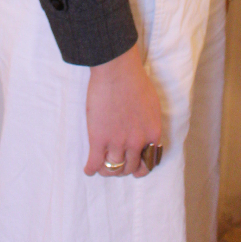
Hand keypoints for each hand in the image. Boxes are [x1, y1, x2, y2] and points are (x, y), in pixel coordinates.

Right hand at [84, 43, 161, 178]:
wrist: (117, 71)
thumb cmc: (134, 80)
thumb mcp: (152, 104)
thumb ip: (150, 123)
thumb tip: (145, 133)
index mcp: (152, 133)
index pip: (149, 162)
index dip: (141, 167)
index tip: (134, 165)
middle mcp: (137, 142)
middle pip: (131, 168)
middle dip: (123, 169)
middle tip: (116, 165)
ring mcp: (117, 142)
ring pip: (113, 169)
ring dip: (107, 170)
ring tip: (101, 166)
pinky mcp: (99, 139)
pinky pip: (95, 163)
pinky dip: (91, 169)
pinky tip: (88, 169)